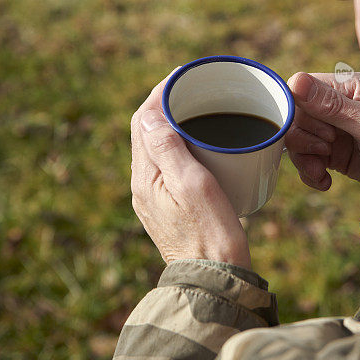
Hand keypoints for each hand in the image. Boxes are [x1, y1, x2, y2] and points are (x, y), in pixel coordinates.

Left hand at [130, 73, 250, 268]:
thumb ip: (169, 150)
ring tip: (200, 108)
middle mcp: (144, 187)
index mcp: (146, 179)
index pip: (143, 122)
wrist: (216, 281)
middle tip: (195, 89)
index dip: (160, 94)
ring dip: (174, 124)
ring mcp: (155, 199)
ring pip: (159, 148)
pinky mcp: (170, 208)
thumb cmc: (211, 235)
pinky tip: (204, 145)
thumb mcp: (194, 186)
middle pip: (148, 133)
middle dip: (167, 105)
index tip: (184, 77)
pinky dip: (182, 145)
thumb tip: (150, 116)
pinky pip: (170, 165)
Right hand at [285, 72, 359, 206]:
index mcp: (346, 87)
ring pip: (298, 141)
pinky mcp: (338, 156)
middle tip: (326, 150)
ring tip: (321, 170)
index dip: (297, 111)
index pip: (300, 89)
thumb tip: (295, 82)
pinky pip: (308, 161)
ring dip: (303, 158)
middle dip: (302, 138)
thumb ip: (330, 105)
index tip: (316, 129)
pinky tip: (325, 181)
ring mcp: (336, 132)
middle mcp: (337, 107)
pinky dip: (310, 173)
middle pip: (296, 117)